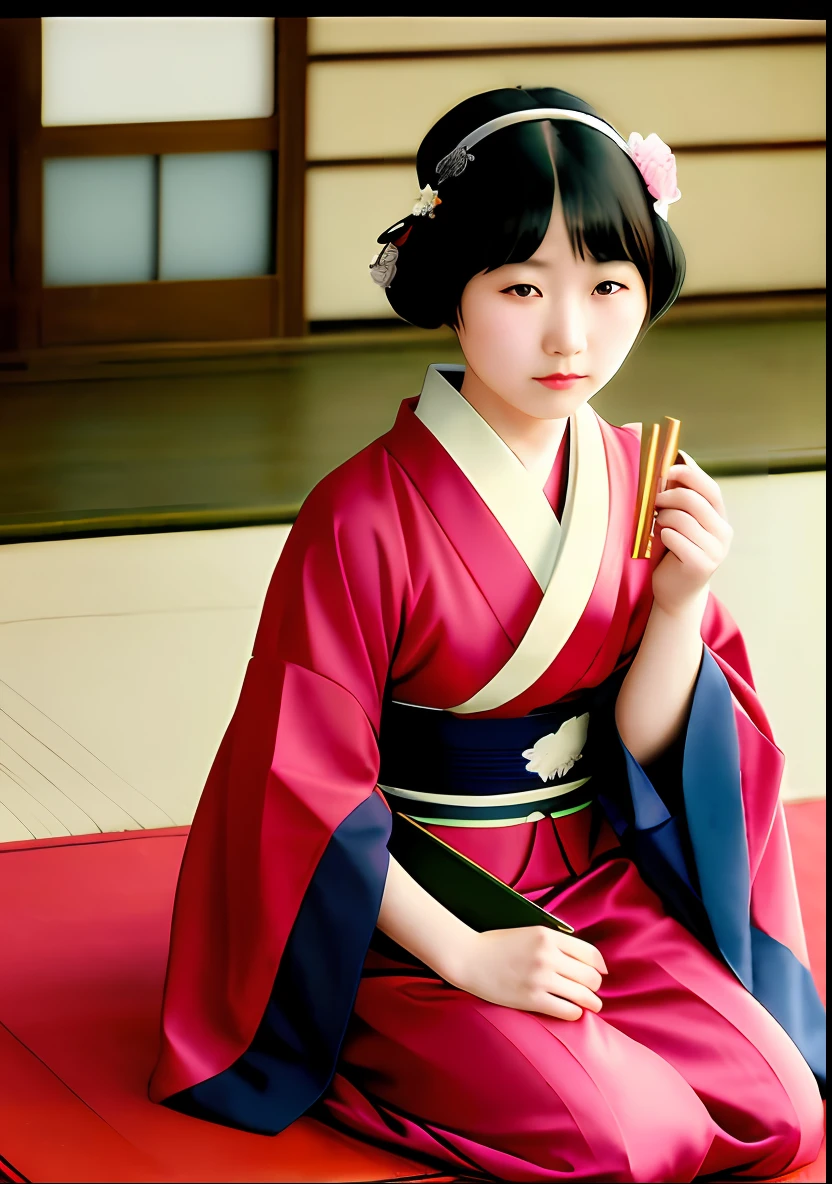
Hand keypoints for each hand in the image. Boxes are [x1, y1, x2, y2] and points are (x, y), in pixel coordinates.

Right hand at [450, 925, 607, 1020]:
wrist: (468, 957)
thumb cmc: (498, 944)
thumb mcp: (529, 931)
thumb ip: (555, 941)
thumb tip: (584, 958)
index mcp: (548, 936)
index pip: (590, 953)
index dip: (599, 966)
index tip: (600, 973)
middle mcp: (548, 956)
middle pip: (590, 976)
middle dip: (595, 986)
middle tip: (592, 991)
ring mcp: (540, 978)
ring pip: (583, 995)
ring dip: (591, 1002)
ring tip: (591, 1005)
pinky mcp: (531, 999)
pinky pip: (567, 1010)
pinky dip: (575, 1012)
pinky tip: (572, 1010)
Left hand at [651, 450, 731, 617]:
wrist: (675, 591)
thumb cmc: (673, 551)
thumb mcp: (677, 519)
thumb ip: (681, 495)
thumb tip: (678, 458)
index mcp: (719, 517)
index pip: (710, 487)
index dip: (689, 474)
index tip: (667, 469)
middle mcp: (723, 532)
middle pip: (694, 500)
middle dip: (668, 496)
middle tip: (654, 503)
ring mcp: (716, 550)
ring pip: (681, 519)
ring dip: (662, 519)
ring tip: (658, 527)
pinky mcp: (702, 565)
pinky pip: (674, 538)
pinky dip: (662, 537)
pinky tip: (662, 543)